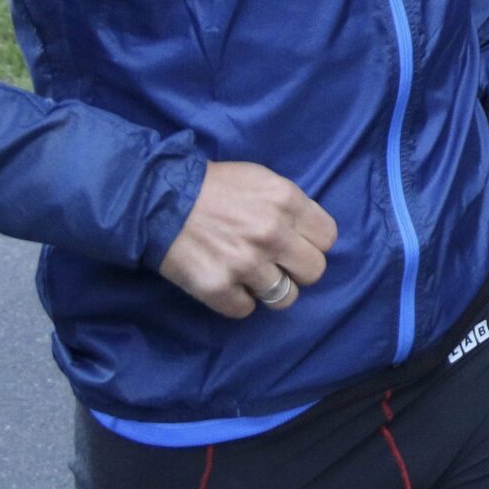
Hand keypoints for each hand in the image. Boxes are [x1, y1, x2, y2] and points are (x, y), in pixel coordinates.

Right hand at [156, 160, 336, 318]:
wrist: (159, 198)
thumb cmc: (214, 186)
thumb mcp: (261, 179)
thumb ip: (290, 206)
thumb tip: (308, 234)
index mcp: (287, 201)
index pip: (328, 238)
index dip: (312, 243)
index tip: (296, 243)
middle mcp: (272, 234)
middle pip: (314, 272)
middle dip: (297, 269)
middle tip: (276, 263)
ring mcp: (246, 264)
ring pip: (285, 298)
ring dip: (270, 289)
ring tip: (250, 275)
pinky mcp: (219, 288)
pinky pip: (246, 309)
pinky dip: (237, 300)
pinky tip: (226, 282)